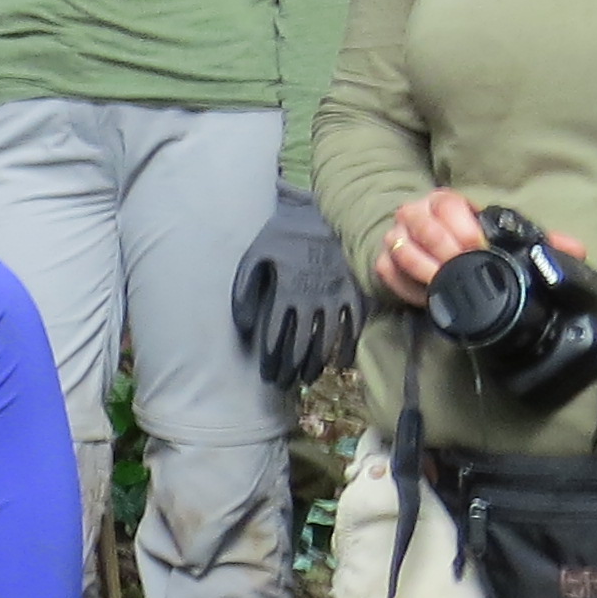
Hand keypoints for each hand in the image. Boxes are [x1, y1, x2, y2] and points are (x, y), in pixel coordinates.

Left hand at [229, 181, 362, 385]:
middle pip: (299, 343)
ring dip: (315, 363)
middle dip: (289, 367)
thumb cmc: (282, 236)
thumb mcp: (255, 256)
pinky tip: (339, 364)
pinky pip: (352, 326)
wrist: (319, 214)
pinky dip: (347, 348)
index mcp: (285, 290)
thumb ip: (244, 290)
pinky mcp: (352, 293)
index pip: (275, 334)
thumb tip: (243, 326)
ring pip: (325, 340)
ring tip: (305, 379)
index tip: (266, 374)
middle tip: (283, 383)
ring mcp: (334, 297)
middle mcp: (310, 298)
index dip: (270, 358)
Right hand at [370, 189, 584, 309]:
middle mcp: (416, 213)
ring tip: (446, 286)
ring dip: (425, 268)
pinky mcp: (383, 260)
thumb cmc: (470, 242)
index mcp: (447, 201)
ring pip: (402, 247)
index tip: (479, 249)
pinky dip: (407, 286)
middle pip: (422, 225)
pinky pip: (388, 271)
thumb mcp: (505, 238)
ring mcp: (396, 236)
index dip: (464, 227)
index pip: (449, 204)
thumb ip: (540, 241)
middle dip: (445, 250)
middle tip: (464, 270)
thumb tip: (576, 250)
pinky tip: (428, 297)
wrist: (428, 249)